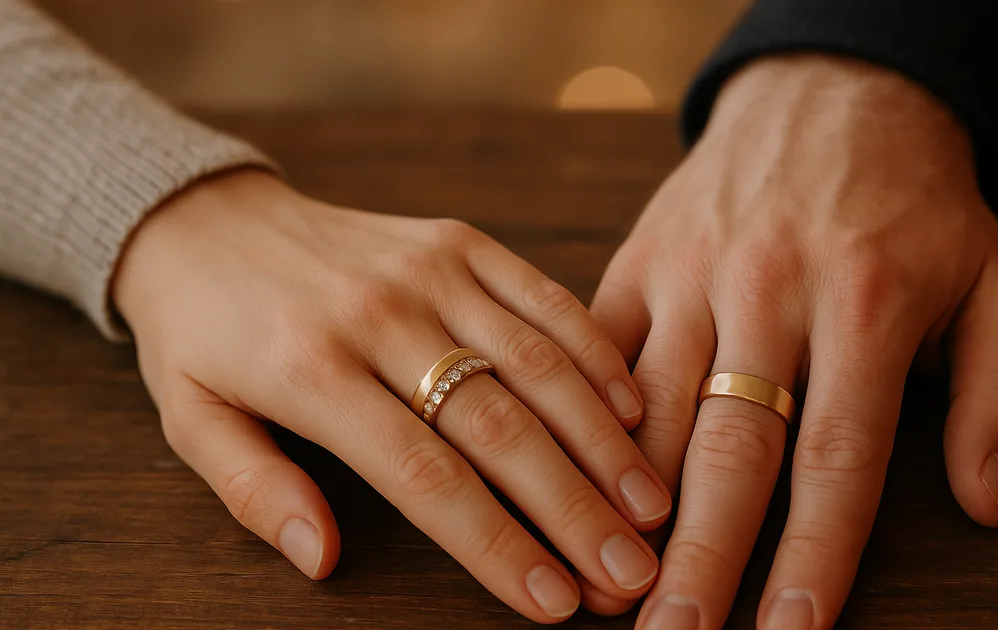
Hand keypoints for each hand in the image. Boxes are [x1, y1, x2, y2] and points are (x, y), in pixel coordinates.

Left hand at [112, 171, 673, 622]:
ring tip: (648, 505)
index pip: (424, 476)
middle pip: (498, 427)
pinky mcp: (459, 242)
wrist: (208, 218)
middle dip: (573, 507)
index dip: (496, 544)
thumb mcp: (193, 419)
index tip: (551, 600)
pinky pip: (542, 296)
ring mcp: (429, 270)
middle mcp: (383, 315)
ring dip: (601, 440)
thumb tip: (322, 559)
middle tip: (628, 571)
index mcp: (312, 370)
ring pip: (537, 362)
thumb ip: (255, 490)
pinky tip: (631, 407)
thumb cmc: (204, 333)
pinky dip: (593, 351)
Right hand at [583, 55, 997, 628]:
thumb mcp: (995, 286)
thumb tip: (984, 503)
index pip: (836, 459)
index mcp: (865, 304)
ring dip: (622, 502)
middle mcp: (769, 289)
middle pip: (728, 447)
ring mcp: (693, 272)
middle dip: (699, 556)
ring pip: (646, 406)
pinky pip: (597, 347)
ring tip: (605, 582)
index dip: (812, 559)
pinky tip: (570, 480)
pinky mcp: (641, 258)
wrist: (829, 96)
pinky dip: (582, 418)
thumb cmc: (913, 206)